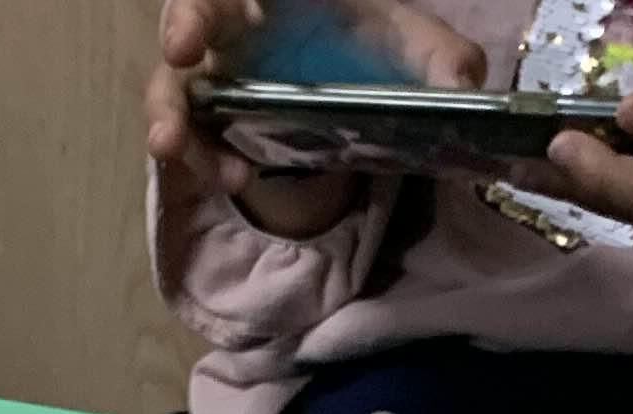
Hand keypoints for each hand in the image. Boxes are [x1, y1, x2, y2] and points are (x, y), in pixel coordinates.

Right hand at [146, 0, 486, 241]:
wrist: (355, 84)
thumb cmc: (370, 47)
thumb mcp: (414, 47)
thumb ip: (443, 59)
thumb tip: (463, 90)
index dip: (202, 3)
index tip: (192, 30)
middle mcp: (238, 17)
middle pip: (189, 13)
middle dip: (179, 30)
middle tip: (180, 55)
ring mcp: (218, 68)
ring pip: (174, 82)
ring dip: (171, 116)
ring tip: (169, 147)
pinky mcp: (213, 116)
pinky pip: (193, 133)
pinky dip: (204, 156)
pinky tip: (233, 177)